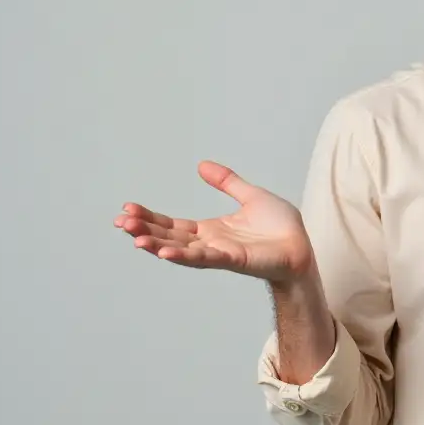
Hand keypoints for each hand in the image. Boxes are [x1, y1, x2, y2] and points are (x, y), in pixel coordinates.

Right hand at [114, 161, 315, 282]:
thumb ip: (227, 182)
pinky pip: (205, 258)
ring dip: (157, 245)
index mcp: (210, 230)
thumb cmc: (280, 227)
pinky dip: (184, 256)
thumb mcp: (250, 196)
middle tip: (121, 221)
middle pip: (169, 237)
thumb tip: (201, 165)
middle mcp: (209, 244)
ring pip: (181, 250)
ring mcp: (219, 254)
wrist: (302, 245)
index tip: (127, 209)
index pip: (172, 225)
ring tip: (135, 239)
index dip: (150, 218)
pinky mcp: (234, 259)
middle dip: (144, 230)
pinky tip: (165, 252)